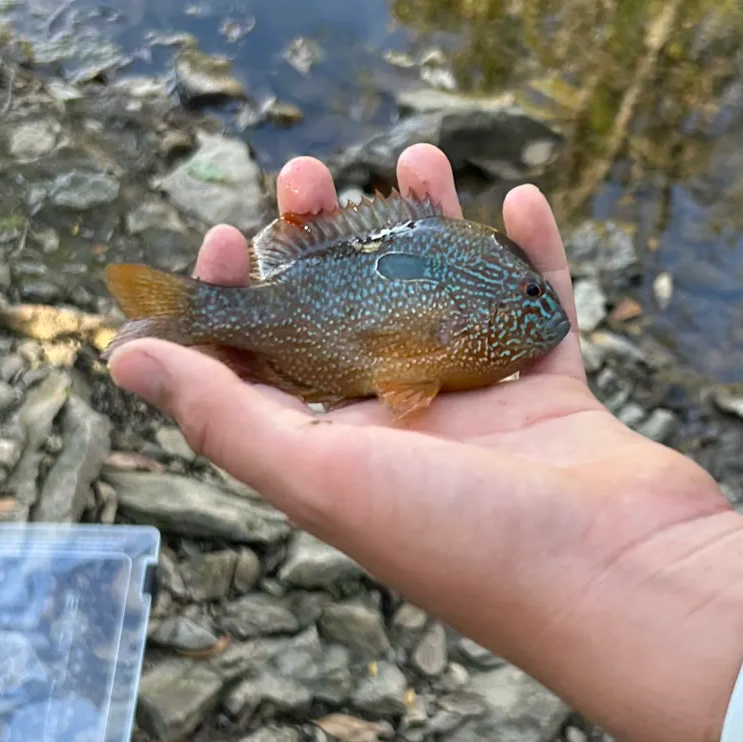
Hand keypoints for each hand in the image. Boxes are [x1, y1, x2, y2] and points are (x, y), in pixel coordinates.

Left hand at [108, 145, 742, 741]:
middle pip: (349, 321)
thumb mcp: (322, 479)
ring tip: (418, 162)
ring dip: (427, 231)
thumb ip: (227, 416)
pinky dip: (531, 260)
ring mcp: (487, 417)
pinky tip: (519, 203)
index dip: (233, 300)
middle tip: (311, 180)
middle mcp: (405, 436)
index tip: (232, 237)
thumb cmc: (466, 541)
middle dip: (322, 244)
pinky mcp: (560, 405)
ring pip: (445, 304)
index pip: (264, 369)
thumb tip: (125, 357)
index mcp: (339, 458)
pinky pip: (539, 316)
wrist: (617, 578)